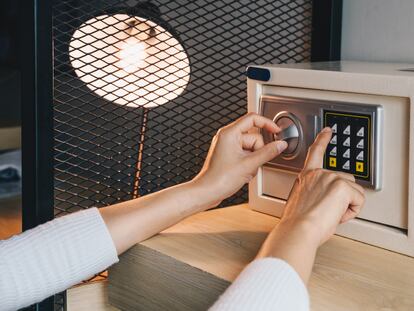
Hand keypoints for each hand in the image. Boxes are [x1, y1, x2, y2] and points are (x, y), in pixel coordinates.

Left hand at [193, 112, 287, 205]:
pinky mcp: (228, 155)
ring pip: (251, 148)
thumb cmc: (220, 179)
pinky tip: (243, 173)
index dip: (267, 124)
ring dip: (253, 160)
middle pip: (253, 137)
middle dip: (258, 151)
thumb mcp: (249, 165)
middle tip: (253, 164)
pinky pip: (245, 155)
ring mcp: (227, 146)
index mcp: (229, 133)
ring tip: (246, 171)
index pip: (253, 119)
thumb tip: (280, 145)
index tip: (277, 131)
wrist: (207, 192)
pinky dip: (248, 164)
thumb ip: (268, 153)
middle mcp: (227, 137)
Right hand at [281, 127, 365, 245]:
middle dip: (344, 196)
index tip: (327, 131)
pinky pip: (359, 200)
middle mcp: (318, 173)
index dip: (322, 140)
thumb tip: (324, 202)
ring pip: (354, 190)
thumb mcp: (301, 202)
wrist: (298, 229)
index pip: (315, 153)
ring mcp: (330, 177)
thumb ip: (313, 194)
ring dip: (348, 204)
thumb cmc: (297, 223)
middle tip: (329, 211)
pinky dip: (352, 211)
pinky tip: (337, 215)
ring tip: (331, 215)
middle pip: (345, 179)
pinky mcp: (342, 186)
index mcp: (306, 177)